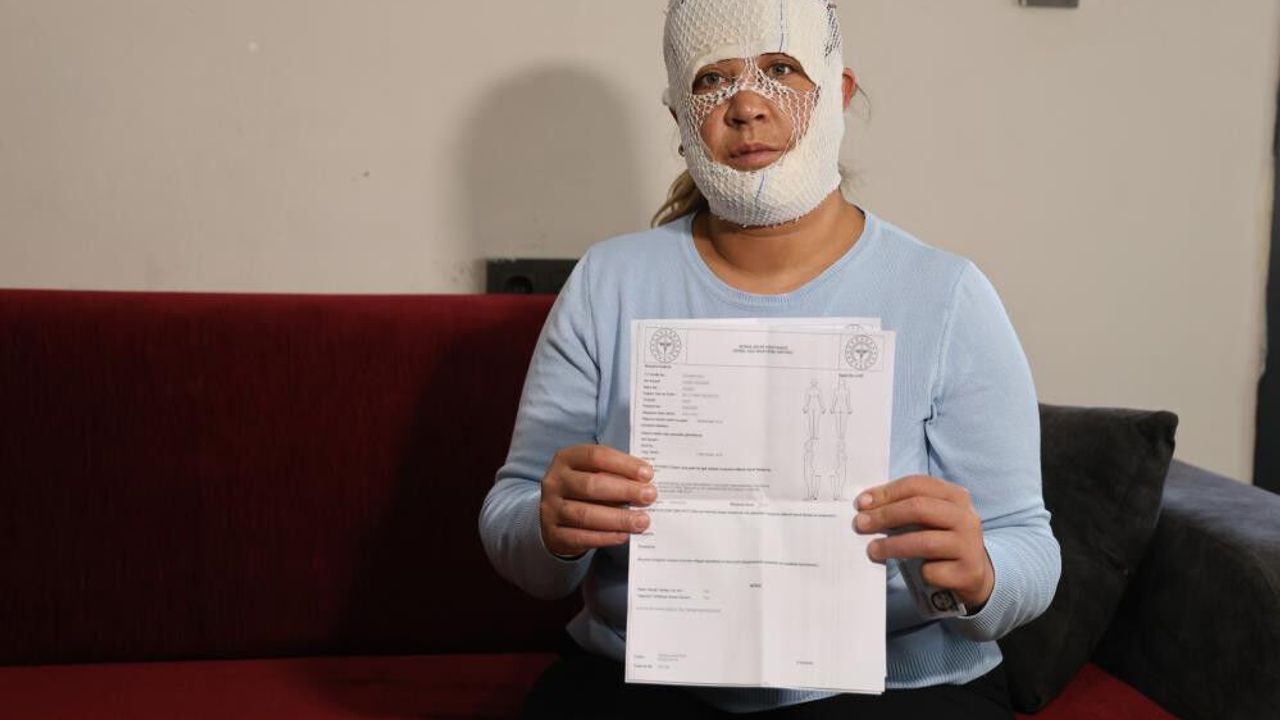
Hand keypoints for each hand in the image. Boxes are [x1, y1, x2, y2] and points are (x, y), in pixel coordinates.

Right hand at [539, 444, 656, 557]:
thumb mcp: (593, 473)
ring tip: (642, 520)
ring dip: (618, 518)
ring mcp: (551, 509)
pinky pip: (581, 537)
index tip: (647, 474)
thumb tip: (645, 484)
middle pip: (590, 485)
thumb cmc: (584, 491)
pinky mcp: (554, 534)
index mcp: (566, 459)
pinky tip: (624, 535)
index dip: (623, 464)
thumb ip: (615, 475)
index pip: (595, 456)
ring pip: (585, 514)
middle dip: (624, 491)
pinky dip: (606, 537)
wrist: (555, 517)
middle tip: (649, 496)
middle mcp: (555, 482)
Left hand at [853, 475, 994, 609]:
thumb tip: (865, 506)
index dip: (887, 492)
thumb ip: (904, 507)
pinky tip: (916, 572)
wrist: (973, 573)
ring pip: (924, 542)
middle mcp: (966, 517)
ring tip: (872, 550)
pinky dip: (918, 571)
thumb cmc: (941, 539)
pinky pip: (933, 570)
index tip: (861, 503)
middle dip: (885, 515)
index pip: (917, 485)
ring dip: (892, 546)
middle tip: (860, 524)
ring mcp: (969, 545)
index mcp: (956, 496)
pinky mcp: (967, 572)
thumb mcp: (930, 518)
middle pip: (919, 508)